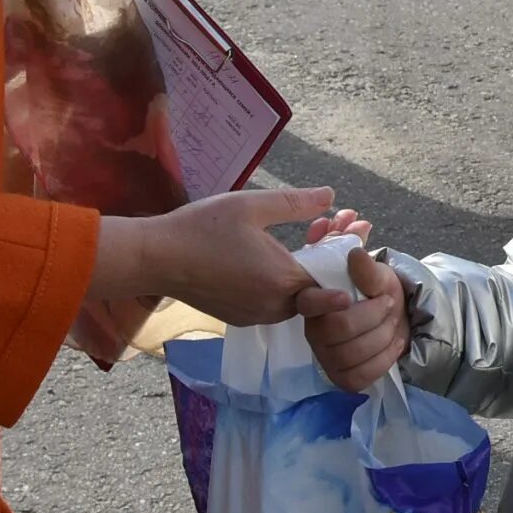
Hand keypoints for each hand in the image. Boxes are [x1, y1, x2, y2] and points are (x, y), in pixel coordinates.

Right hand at [88, 187, 342, 325]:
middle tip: (339, 223)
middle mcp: (273, 307)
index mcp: (282, 281)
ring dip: (307, 265)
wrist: (155, 258)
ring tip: (315, 231)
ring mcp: (254, 315)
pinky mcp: (238, 317)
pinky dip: (284, 278)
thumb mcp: (251, 205)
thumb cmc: (201, 228)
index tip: (358, 227)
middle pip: (317, 285)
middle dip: (330, 253)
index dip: (346, 249)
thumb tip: (331, 195)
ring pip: (296, 294)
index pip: (331, 274)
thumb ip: (296, 203)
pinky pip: (274, 300)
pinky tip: (282, 252)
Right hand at [299, 246, 407, 391]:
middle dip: (374, 316)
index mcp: (315, 301)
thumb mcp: (378, 277)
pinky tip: (394, 344)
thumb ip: (368, 269)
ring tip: (392, 324)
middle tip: (389, 305)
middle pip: (339, 329)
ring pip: (351, 353)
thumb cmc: (379, 295)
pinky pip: (360, 375)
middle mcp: (314, 330)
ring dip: (383, 336)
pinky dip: (384, 358)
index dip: (324, 301)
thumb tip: (356, 255)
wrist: (396, 320)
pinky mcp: (341, 377)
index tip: (347, 297)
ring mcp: (326, 357)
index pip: (309, 302)